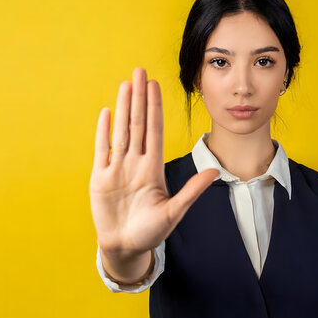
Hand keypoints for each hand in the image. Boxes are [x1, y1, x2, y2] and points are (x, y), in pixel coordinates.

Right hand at [89, 67, 218, 257]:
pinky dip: (104, 131)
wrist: (125, 247)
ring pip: (121, 130)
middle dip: (139, 96)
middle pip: (137, 123)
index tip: (156, 85)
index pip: (155, 130)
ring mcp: (117, 168)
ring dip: (122, 107)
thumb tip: (217, 171)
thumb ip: (192, 190)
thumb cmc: (151, 232)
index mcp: (153, 168)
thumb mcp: (174, 212)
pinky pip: (102, 149)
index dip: (155, 107)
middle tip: (140, 70)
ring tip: (125, 84)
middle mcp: (135, 162)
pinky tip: (107, 112)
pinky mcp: (100, 177)